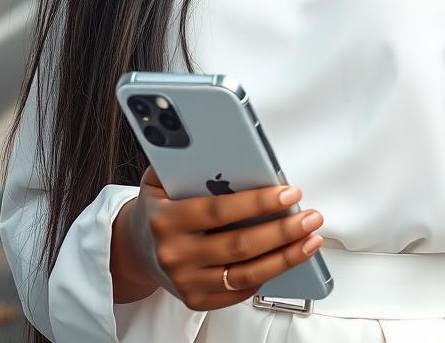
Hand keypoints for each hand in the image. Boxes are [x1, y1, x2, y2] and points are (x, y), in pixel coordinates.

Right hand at [119, 165, 323, 310]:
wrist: (134, 248)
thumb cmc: (158, 205)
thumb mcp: (161, 176)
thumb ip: (187, 160)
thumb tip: (228, 143)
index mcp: (166, 218)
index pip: (219, 211)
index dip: (258, 203)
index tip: (288, 193)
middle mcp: (174, 254)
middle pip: (239, 246)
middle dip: (282, 231)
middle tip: (310, 217)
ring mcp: (185, 281)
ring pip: (245, 275)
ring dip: (284, 258)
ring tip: (310, 239)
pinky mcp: (195, 300)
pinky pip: (238, 291)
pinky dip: (267, 276)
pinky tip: (287, 257)